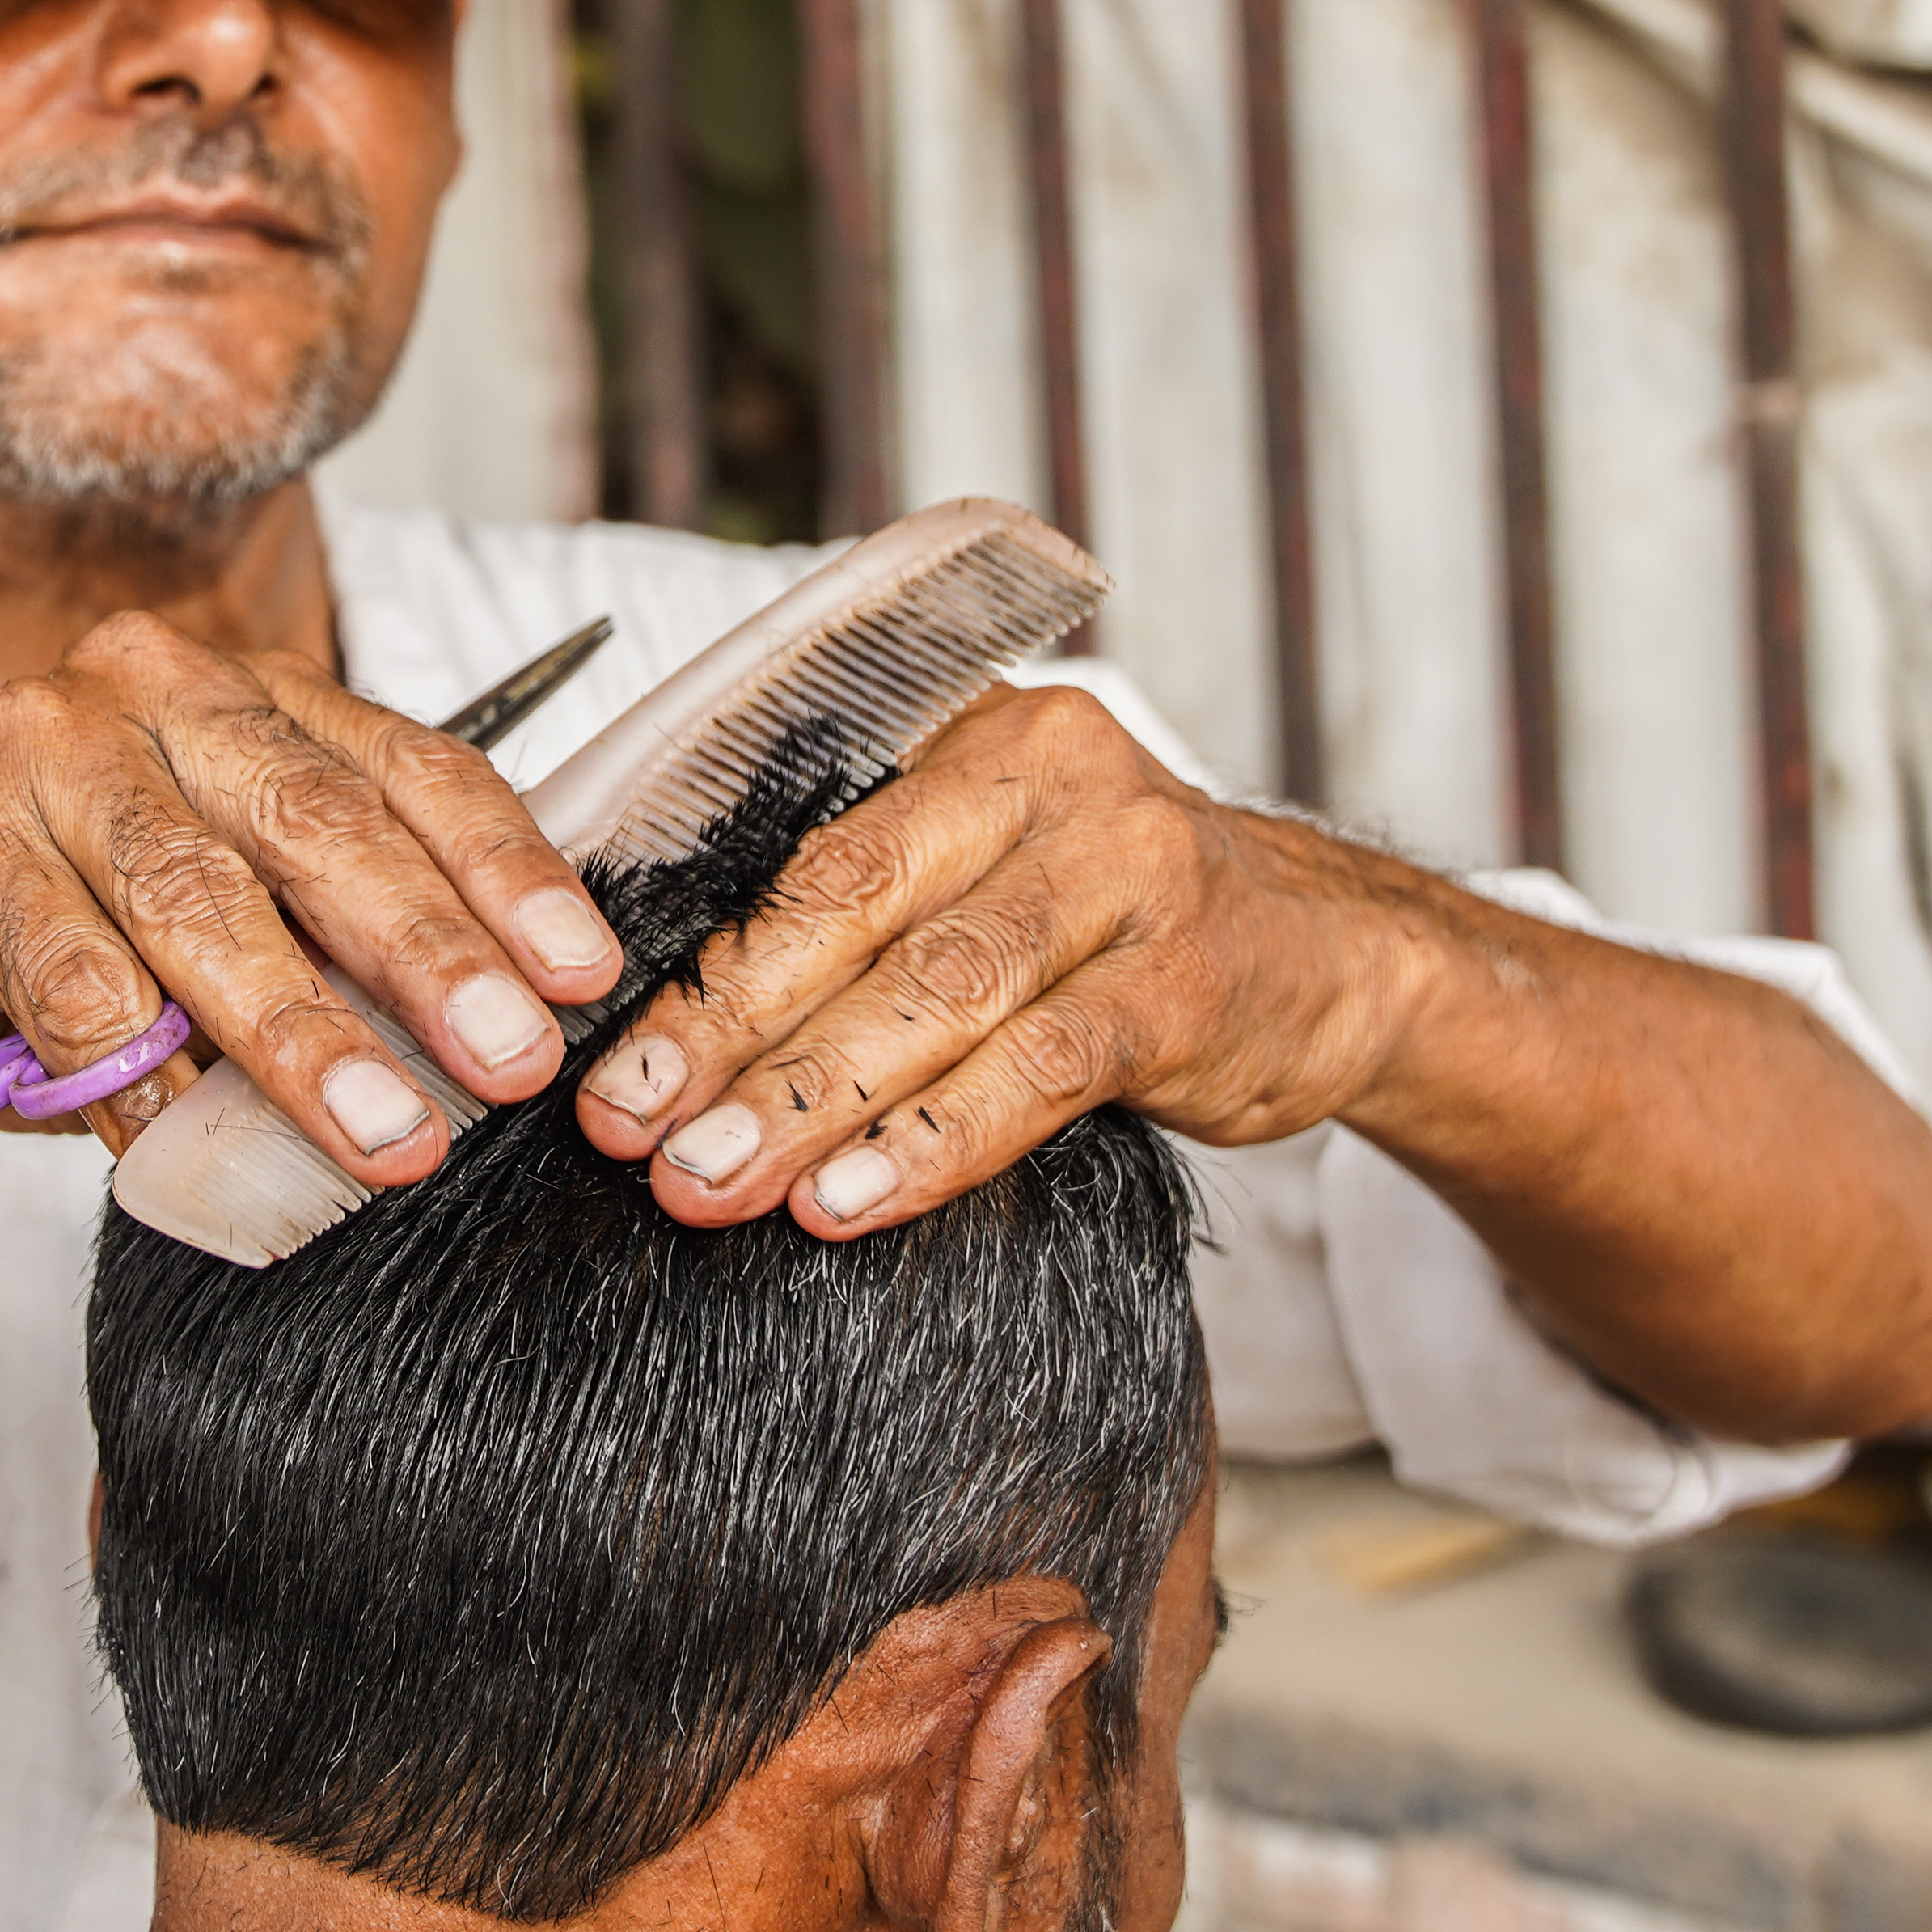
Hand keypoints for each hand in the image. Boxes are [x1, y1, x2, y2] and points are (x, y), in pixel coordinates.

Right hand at [0, 615, 627, 1208]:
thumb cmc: (37, 953)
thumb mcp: (207, 923)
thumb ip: (322, 935)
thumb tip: (500, 1026)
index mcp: (229, 689)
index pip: (404, 764)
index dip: (504, 871)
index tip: (584, 973)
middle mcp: (137, 692)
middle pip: (320, 824)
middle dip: (433, 954)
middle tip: (518, 1060)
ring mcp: (32, 761)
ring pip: (205, 902)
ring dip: (308, 1035)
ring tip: (390, 1134)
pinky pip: (77, 984)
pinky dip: (145, 1076)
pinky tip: (195, 1144)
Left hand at [571, 688, 1449, 1235]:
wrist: (1329, 956)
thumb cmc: (1113, 923)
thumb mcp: (989, 870)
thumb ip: (863, 917)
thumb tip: (668, 1043)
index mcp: (969, 729)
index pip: (802, 844)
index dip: (694, 957)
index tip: (602, 1062)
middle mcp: (1051, 770)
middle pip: (853, 907)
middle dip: (726, 1031)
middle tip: (632, 1131)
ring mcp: (1130, 870)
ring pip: (938, 990)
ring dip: (810, 1098)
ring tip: (714, 1184)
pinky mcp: (1187, 982)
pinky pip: (1039, 1069)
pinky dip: (934, 1140)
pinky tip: (852, 1202)